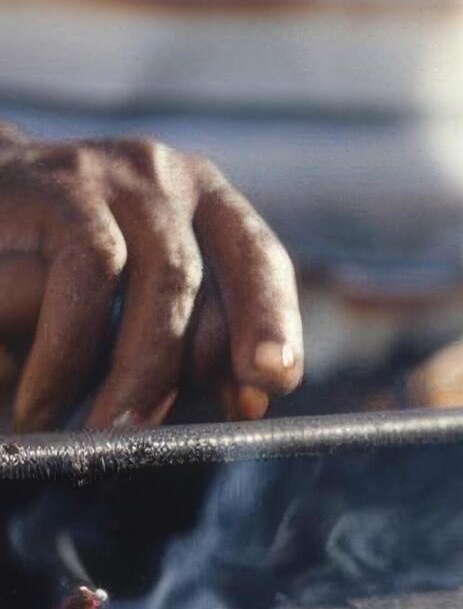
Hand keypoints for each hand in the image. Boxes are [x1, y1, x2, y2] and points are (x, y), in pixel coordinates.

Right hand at [0, 134, 303, 430]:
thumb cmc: (41, 276)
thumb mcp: (122, 307)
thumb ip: (185, 342)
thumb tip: (245, 402)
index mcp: (201, 198)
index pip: (258, 258)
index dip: (272, 321)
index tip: (274, 381)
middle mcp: (162, 176)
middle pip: (210, 273)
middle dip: (193, 366)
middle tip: (157, 434)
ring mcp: (107, 173)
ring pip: (161, 277)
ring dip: (138, 370)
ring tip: (102, 434)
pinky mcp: (52, 185)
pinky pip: (89, 272)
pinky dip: (70, 349)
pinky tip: (45, 399)